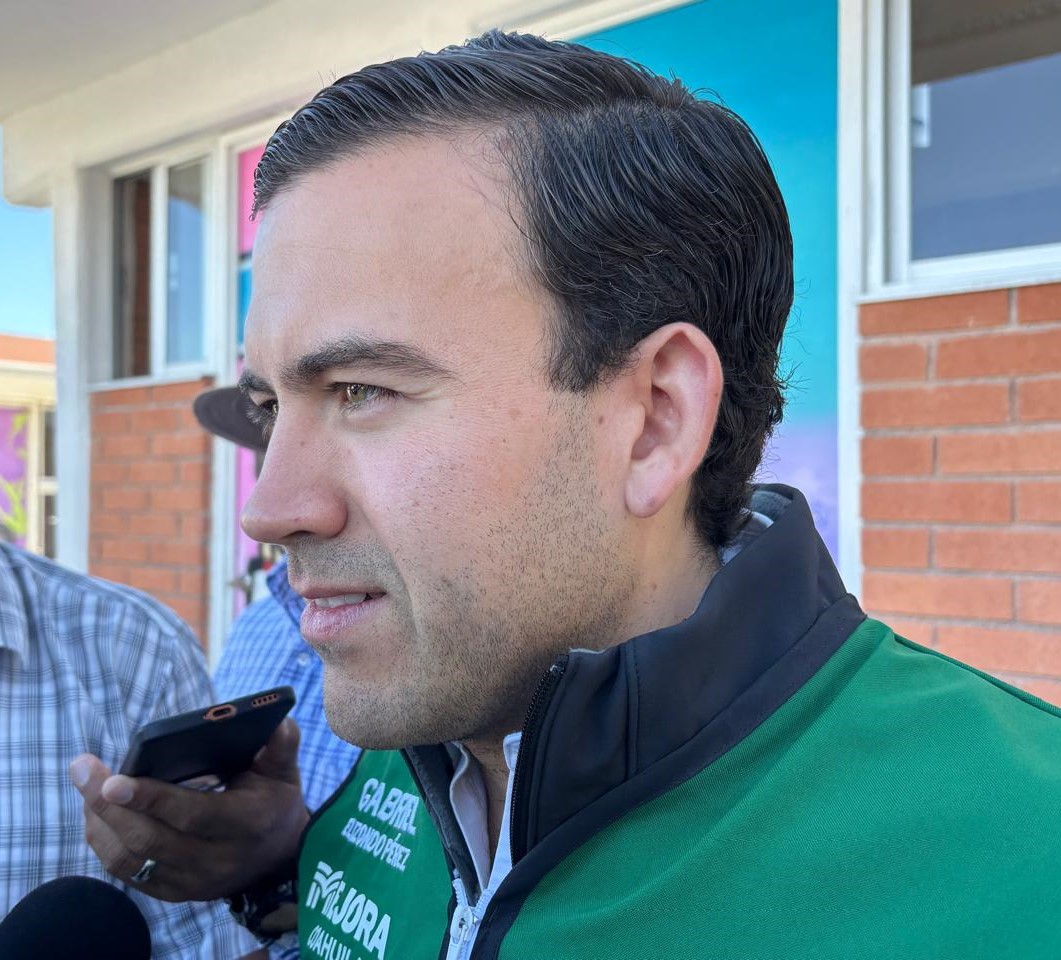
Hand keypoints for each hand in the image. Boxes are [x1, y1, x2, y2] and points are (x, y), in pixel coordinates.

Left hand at [70, 718, 309, 901]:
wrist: (277, 859)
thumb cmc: (275, 802)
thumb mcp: (285, 772)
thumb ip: (282, 746)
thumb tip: (278, 720)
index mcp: (246, 824)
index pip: (192, 815)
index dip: (151, 799)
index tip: (114, 780)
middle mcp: (217, 860)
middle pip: (149, 839)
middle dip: (107, 805)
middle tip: (82, 769)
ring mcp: (192, 882)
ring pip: (131, 859)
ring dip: (99, 822)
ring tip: (85, 785)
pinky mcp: (173, 893)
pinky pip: (127, 873)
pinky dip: (105, 842)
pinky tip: (95, 813)